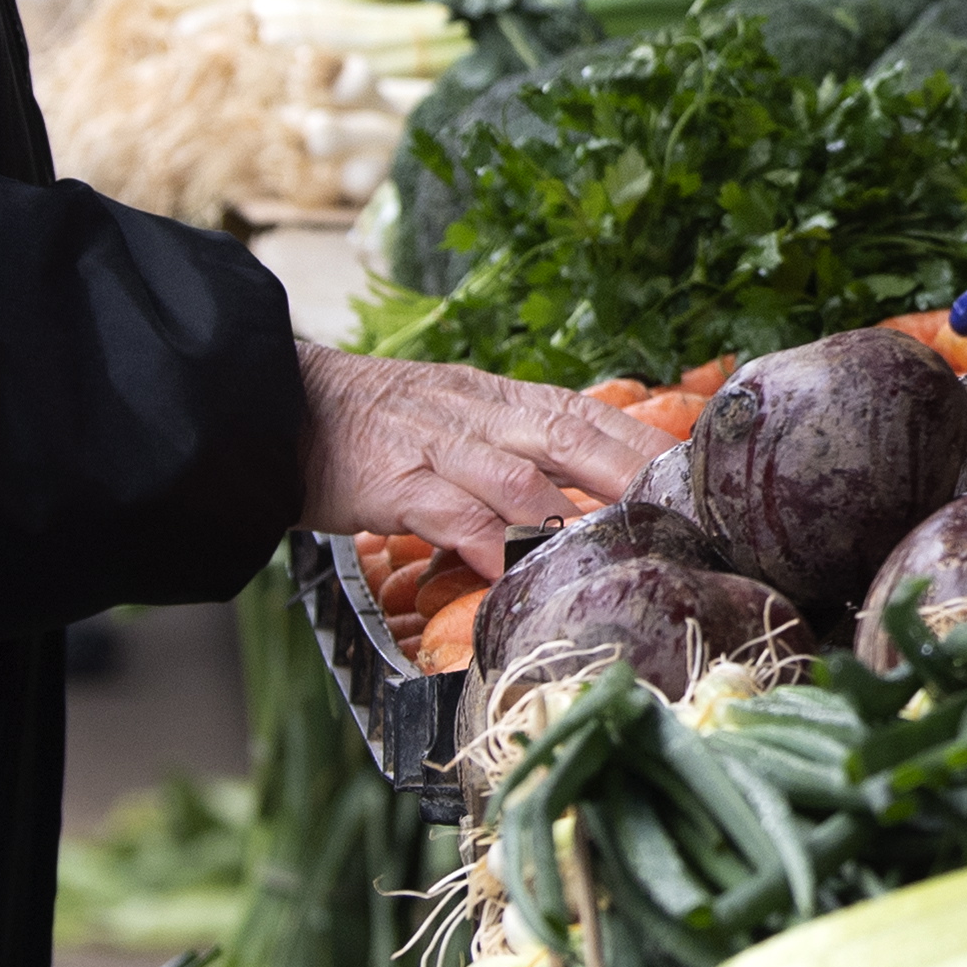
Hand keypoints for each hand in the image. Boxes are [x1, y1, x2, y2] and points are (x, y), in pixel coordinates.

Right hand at [294, 343, 671, 578]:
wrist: (274, 403)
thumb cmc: (373, 427)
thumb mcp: (457, 423)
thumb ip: (515, 453)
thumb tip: (583, 493)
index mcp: (498, 399)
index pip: (586, 411)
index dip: (640, 438)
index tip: (693, 470)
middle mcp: (478, 415)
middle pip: (568, 435)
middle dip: (629, 470)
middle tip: (679, 507)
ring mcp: (435, 446)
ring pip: (516, 474)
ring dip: (570, 511)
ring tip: (615, 544)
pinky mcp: (390, 481)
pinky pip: (447, 512)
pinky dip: (484, 539)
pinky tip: (511, 567)